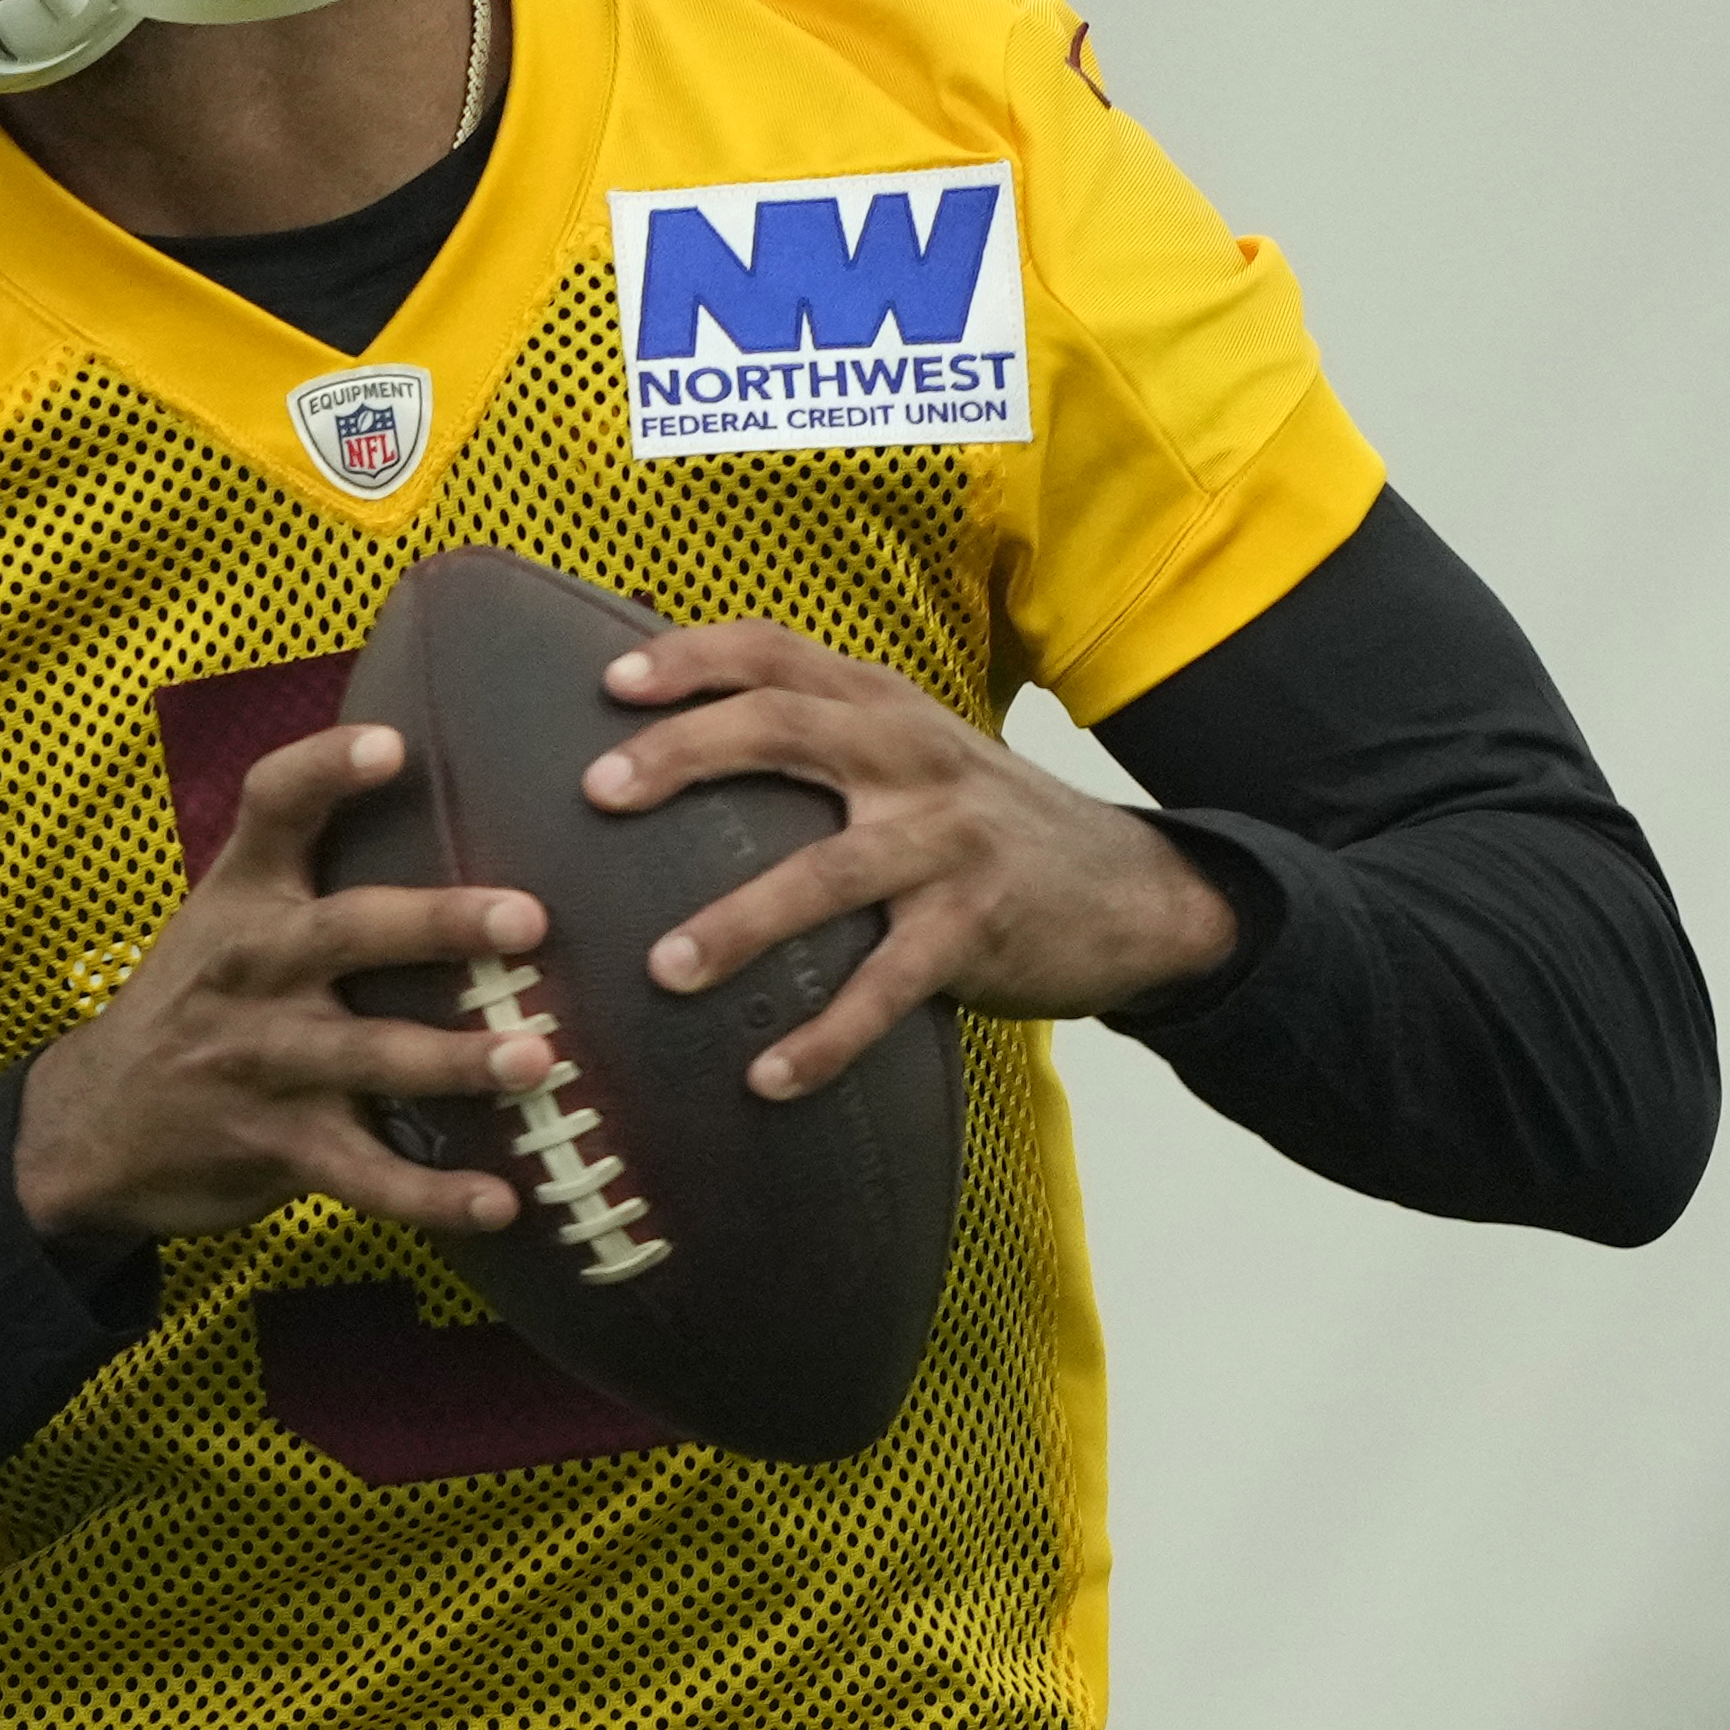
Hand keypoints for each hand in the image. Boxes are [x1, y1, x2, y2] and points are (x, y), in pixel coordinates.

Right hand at [15, 722, 554, 1251]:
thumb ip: (308, 859)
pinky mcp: (276, 1146)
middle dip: (437, 925)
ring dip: (453, 1061)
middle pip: (345, 932)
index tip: (395, 745)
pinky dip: (434, 1196)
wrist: (94, 1125)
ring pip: (366, 1057)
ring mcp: (261, 1061)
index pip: (274, 806)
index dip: (329, 769)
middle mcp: (249, 967)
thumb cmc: (195, 1000)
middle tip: (527, 919)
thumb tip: (436, 769)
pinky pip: (364, 1176)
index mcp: (241, 895)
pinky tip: (503, 1203)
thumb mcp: (225, 913)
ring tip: (535, 1060)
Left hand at [583, 623, 1239, 1100]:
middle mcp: (911, 754)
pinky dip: (828, 1036)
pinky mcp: (978, 926)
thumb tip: (661, 748)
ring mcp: (949, 840)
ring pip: (830, 871)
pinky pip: (889, 986)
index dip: (692, 656)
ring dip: (741, 922)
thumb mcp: (908, 754)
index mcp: (881, 705)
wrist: (1132, 891)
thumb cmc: (978, 823)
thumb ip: (815, 735)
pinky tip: (768, 1077)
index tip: (609, 679)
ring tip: (664, 969)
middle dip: (684, 754)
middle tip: (597, 793)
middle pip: (785, 728)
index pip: (776, 652)